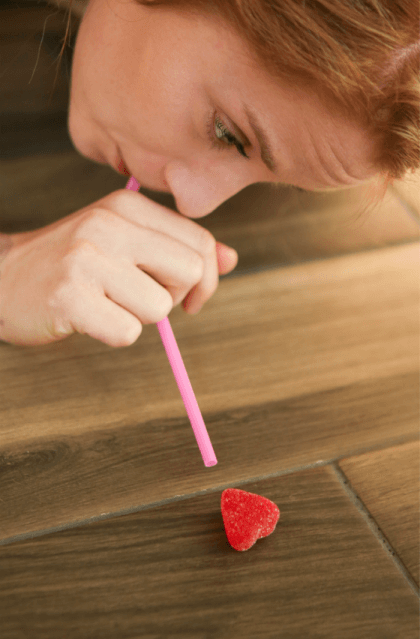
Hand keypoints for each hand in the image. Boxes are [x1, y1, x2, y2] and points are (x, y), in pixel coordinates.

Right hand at [0, 189, 237, 346]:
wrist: (0, 277)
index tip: (188, 297)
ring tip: (106, 304)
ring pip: (160, 307)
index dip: (207, 279)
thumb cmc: (71, 263)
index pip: (202, 242)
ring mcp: (87, 258)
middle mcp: (109, 224)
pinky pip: (128, 332)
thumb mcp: (125, 241)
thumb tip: (231, 258)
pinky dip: (114, 334)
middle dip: (176, 297)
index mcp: (127, 205)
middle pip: (191, 272)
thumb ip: (177, 247)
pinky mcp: (70, 296)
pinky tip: (89, 318)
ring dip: (139, 317)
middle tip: (142, 299)